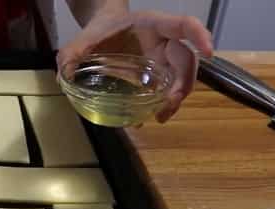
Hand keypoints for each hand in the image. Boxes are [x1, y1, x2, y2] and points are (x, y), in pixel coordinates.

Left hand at [58, 10, 213, 122]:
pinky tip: (151, 117)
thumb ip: (73, 52)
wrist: (105, 28)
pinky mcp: (158, 74)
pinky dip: (164, 103)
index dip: (199, 35)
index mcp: (152, 24)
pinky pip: (168, 88)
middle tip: (170, 104)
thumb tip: (65, 72)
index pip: (182, 26)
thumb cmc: (101, 29)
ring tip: (160, 117)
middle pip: (187, 59)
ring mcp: (163, 58)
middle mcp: (164, 41)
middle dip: (185, 82)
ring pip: (182, 77)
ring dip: (177, 98)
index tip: (209, 51)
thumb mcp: (85, 38)